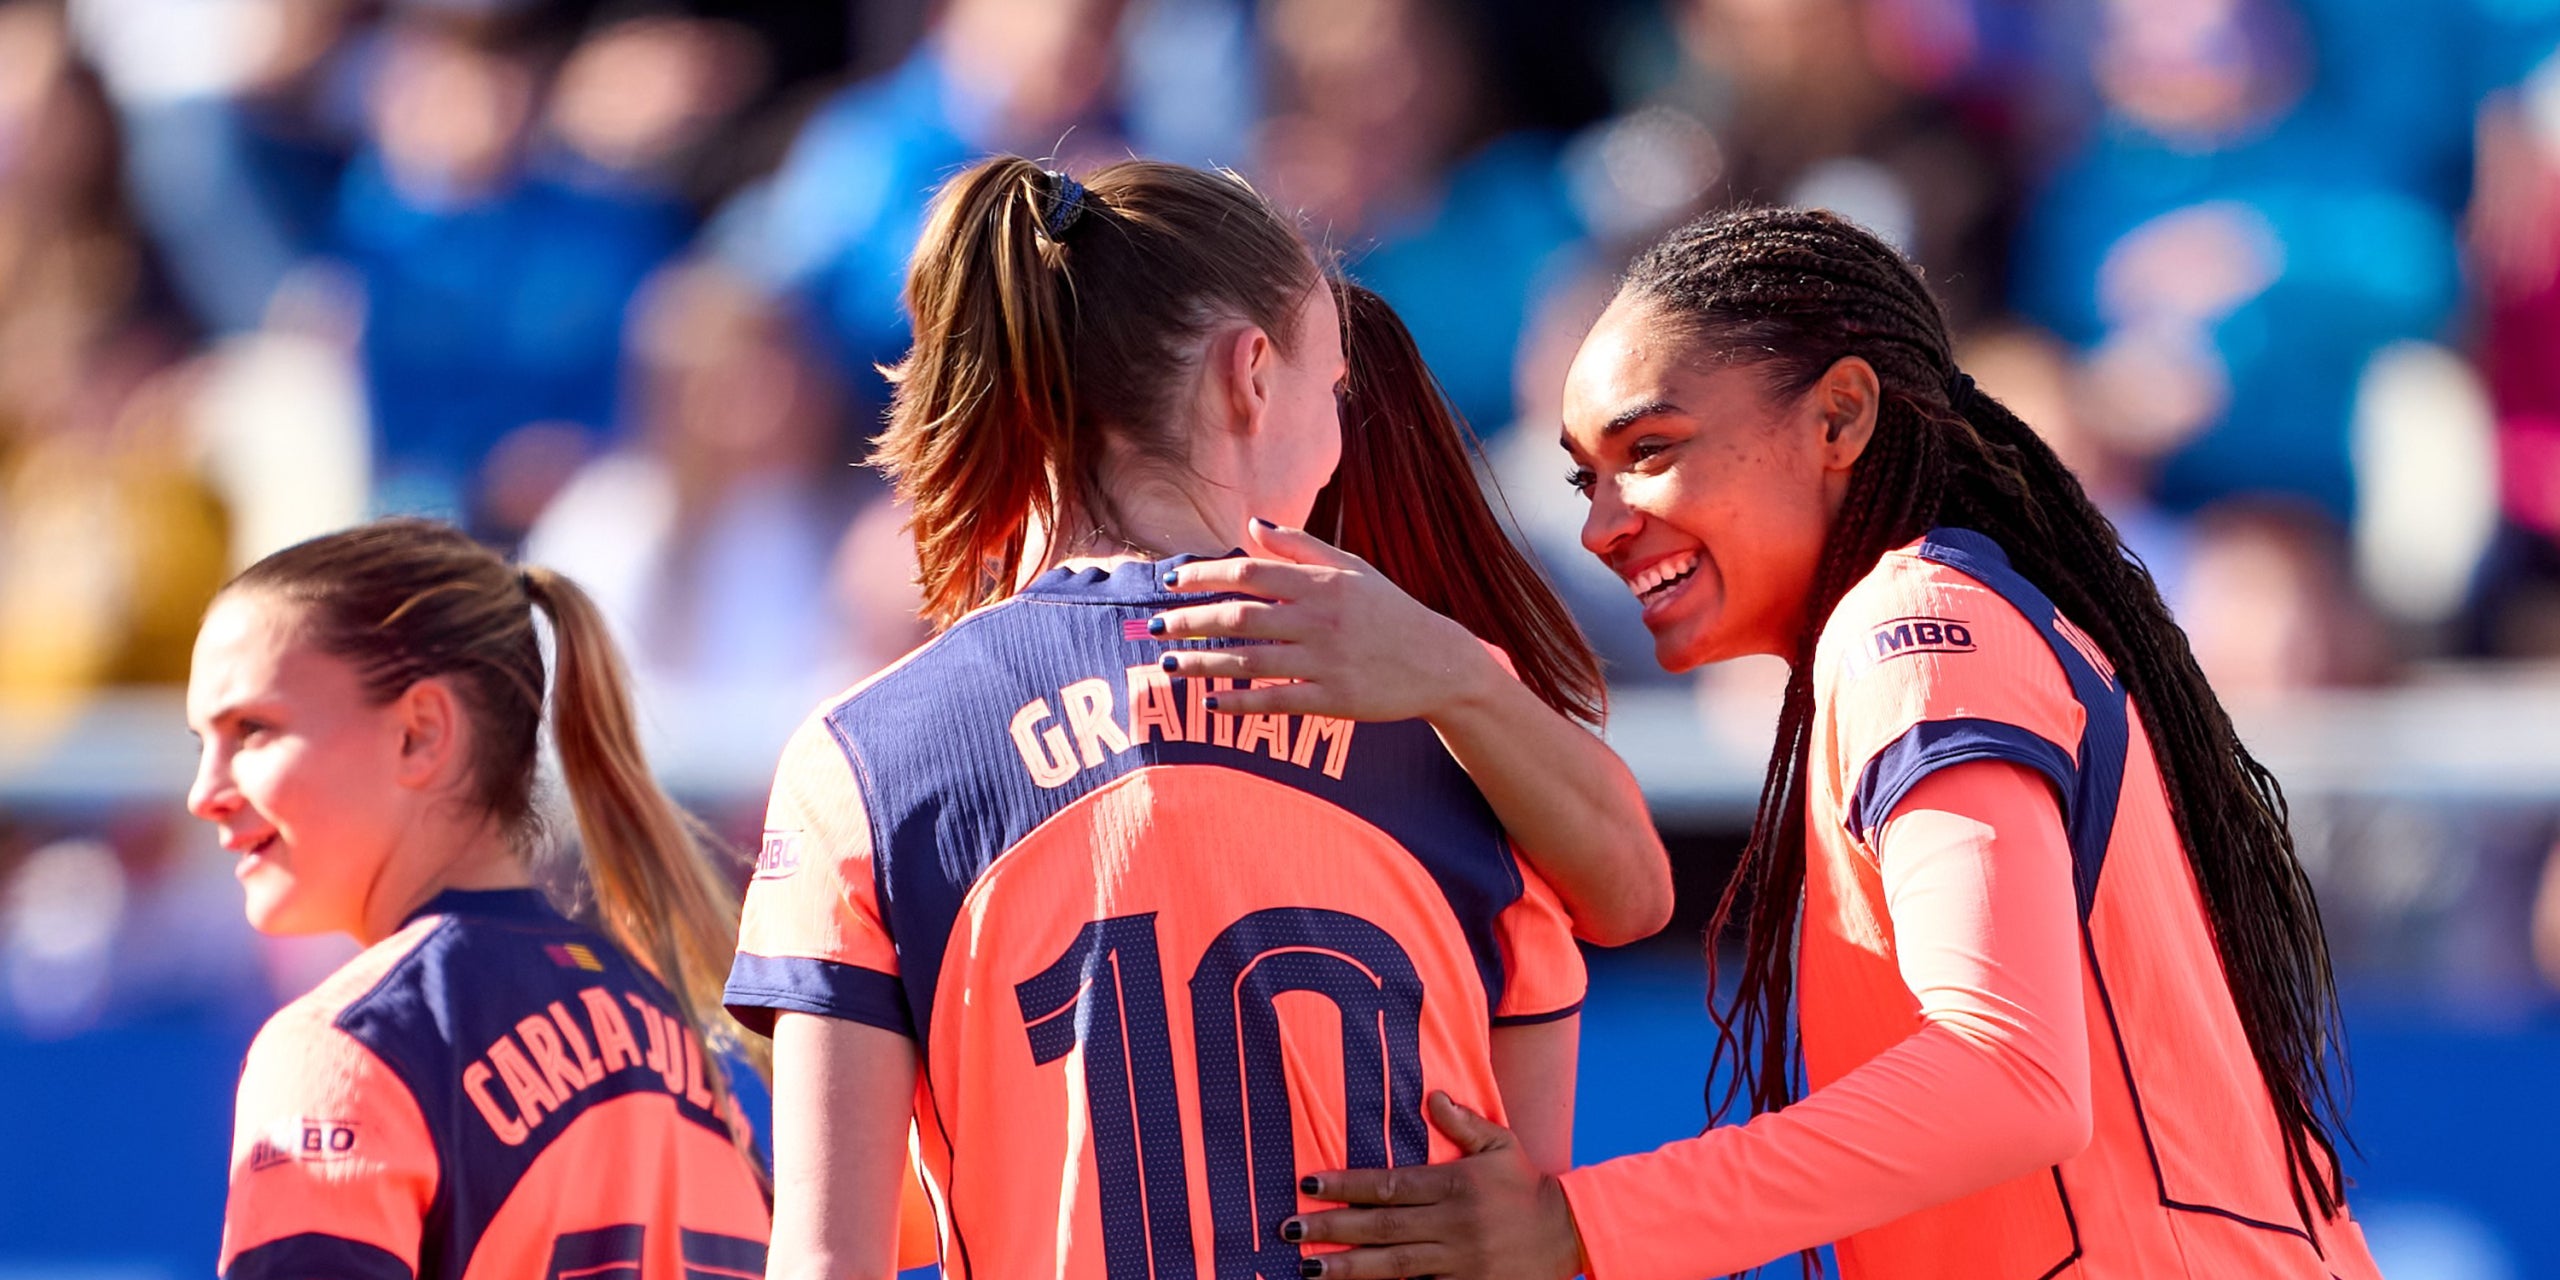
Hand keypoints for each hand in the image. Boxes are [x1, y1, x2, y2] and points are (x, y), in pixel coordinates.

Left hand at [1152, 519, 1492, 722]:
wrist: (1440, 662)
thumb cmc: (1391, 611)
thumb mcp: (1352, 569)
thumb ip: (1301, 547)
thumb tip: (1253, 525)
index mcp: (1321, 584)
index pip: (1249, 573)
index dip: (1204, 575)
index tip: (1170, 580)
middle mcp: (1319, 620)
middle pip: (1239, 616)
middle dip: (1189, 620)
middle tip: (1154, 624)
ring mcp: (1325, 661)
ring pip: (1248, 660)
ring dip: (1202, 662)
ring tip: (1169, 662)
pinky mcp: (1332, 700)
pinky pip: (1275, 701)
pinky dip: (1239, 703)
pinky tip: (1210, 703)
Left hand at [1287, 1092, 1583, 1279]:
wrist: (1567, 1235)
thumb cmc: (1526, 1187)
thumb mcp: (1501, 1146)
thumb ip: (1464, 1123)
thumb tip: (1431, 1097)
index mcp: (1455, 1186)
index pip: (1390, 1184)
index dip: (1347, 1185)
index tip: (1309, 1183)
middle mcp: (1453, 1224)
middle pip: (1383, 1227)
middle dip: (1335, 1229)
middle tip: (1292, 1229)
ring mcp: (1459, 1262)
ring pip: (1395, 1266)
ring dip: (1350, 1268)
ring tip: (1308, 1270)